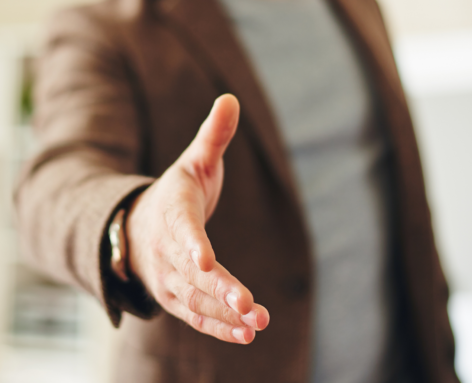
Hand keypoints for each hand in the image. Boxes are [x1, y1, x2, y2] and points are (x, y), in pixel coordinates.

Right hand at [126, 94, 269, 343]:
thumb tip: (230, 97)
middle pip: (192, 273)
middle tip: (248, 305)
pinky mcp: (178, 297)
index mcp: (172, 212)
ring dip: (224, 313)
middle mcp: (167, 250)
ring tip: (256, 323)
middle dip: (220, 290)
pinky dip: (219, 326)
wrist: (139, 229)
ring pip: (196, 299)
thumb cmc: (175, 194)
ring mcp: (170, 278)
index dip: (194, 244)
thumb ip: (213, 136)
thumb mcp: (192, 161)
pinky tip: (245, 334)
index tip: (206, 261)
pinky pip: (197, 315)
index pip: (182, 229)